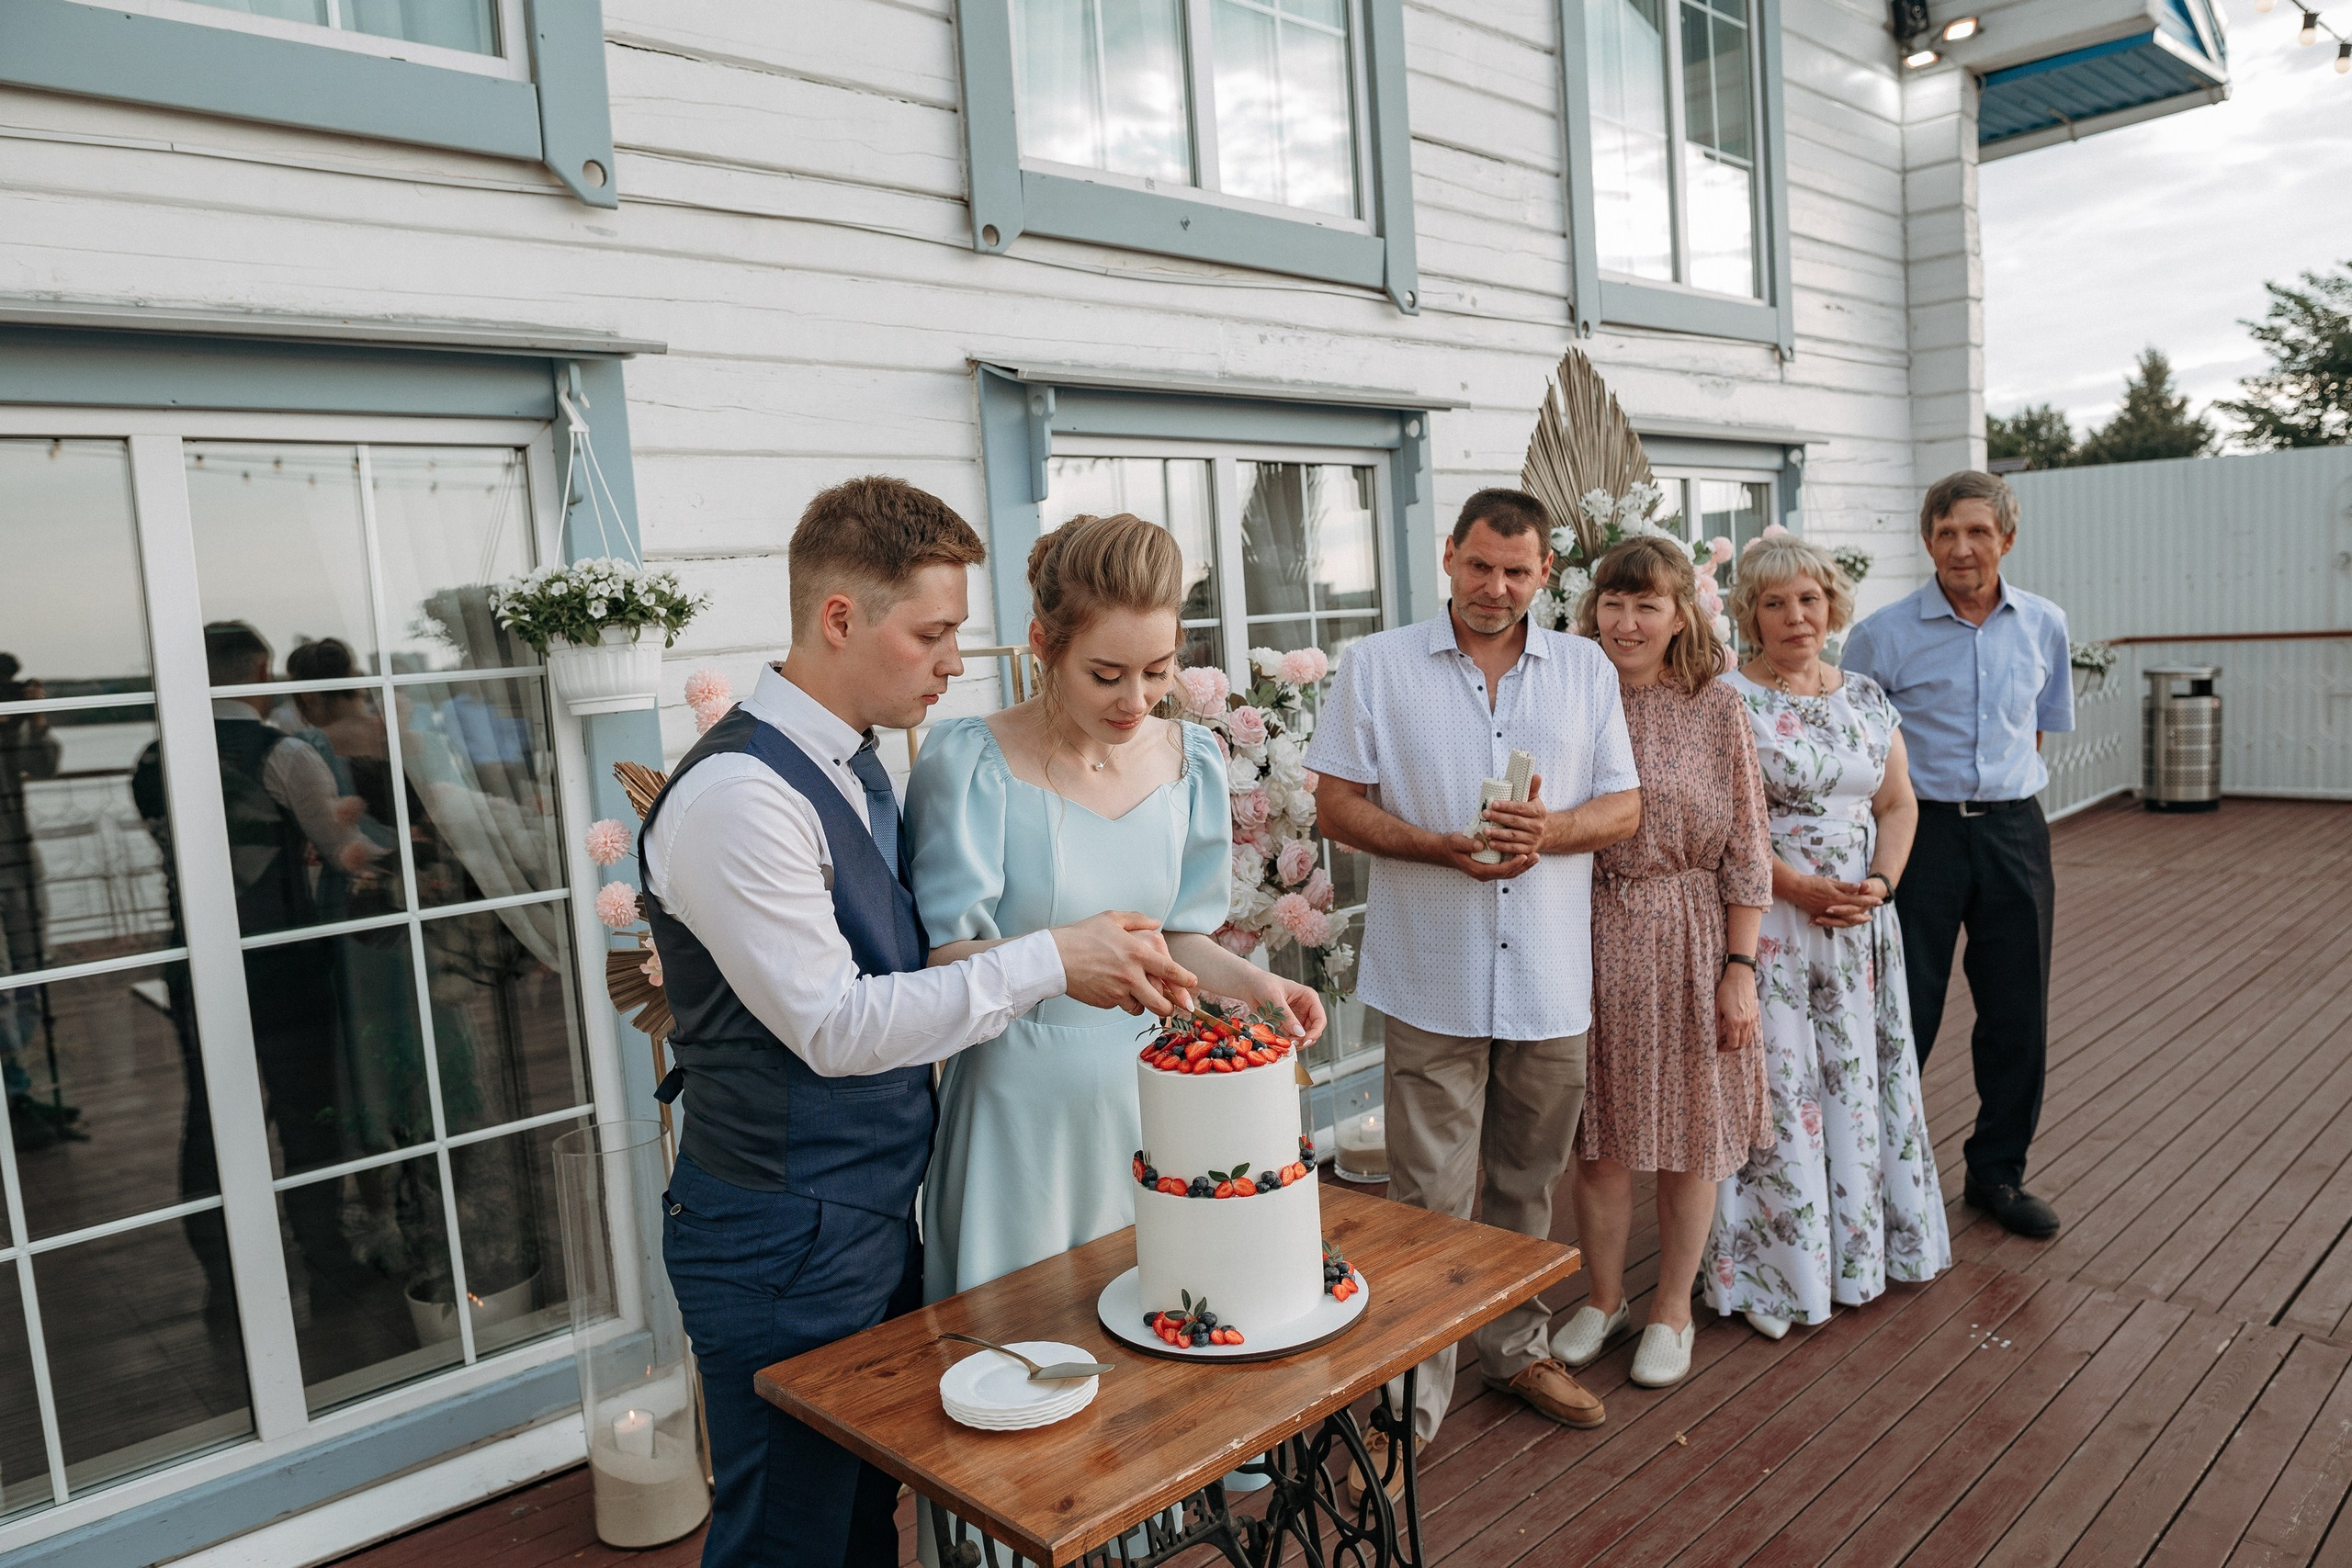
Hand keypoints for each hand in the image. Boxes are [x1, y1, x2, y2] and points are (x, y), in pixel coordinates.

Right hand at [1052, 912, 1199, 1016]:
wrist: (1055, 958)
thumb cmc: (1083, 935)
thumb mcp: (1111, 918)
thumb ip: (1138, 920)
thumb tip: (1156, 923)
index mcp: (1137, 953)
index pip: (1170, 971)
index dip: (1185, 980)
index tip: (1193, 984)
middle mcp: (1131, 976)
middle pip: (1160, 1002)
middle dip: (1169, 1007)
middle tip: (1170, 1006)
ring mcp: (1118, 992)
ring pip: (1141, 1008)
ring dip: (1144, 1005)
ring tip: (1140, 997)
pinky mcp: (1105, 1002)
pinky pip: (1120, 1006)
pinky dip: (1122, 1002)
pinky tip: (1113, 990)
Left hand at [1217, 973, 1326, 1042]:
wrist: (1249, 985)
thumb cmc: (1263, 984)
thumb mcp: (1275, 999)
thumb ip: (1287, 1016)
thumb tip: (1300, 1033)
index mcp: (1309, 997)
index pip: (1320, 1018)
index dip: (1315, 1031)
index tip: (1305, 1040)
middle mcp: (1306, 1007)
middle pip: (1315, 1029)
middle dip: (1307, 1039)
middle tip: (1293, 1044)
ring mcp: (1297, 1016)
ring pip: (1305, 1035)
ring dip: (1299, 1042)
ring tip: (1287, 1043)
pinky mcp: (1288, 1023)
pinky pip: (1294, 1036)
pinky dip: (1290, 1041)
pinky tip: (1282, 1041)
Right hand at [1437, 832, 1540, 881]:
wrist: (1446, 851)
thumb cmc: (1452, 846)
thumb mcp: (1457, 842)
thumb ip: (1468, 844)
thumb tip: (1481, 845)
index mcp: (1478, 870)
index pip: (1500, 870)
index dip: (1513, 864)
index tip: (1524, 856)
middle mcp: (1485, 874)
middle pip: (1509, 874)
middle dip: (1523, 866)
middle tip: (1536, 856)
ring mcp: (1489, 873)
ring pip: (1510, 873)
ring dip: (1523, 866)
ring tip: (1536, 857)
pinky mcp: (1491, 868)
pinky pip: (1507, 869)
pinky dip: (1518, 864)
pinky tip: (1526, 856)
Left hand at [1479, 773, 1546, 856]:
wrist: (1544, 833)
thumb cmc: (1532, 813)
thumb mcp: (1534, 800)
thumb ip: (1532, 788)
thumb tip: (1536, 775)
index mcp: (1537, 812)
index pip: (1520, 808)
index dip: (1506, 806)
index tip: (1493, 803)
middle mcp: (1537, 826)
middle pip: (1514, 822)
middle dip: (1498, 818)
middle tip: (1484, 814)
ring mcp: (1532, 839)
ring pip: (1513, 836)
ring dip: (1498, 834)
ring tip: (1485, 830)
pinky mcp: (1528, 850)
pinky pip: (1514, 849)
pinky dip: (1502, 847)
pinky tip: (1491, 843)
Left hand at [1716, 965, 1758, 1051]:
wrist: (1740, 977)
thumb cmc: (1726, 990)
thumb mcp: (1717, 1007)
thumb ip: (1717, 1024)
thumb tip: (1716, 1036)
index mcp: (1734, 1022)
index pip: (1732, 1044)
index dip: (1725, 1049)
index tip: (1718, 1047)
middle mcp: (1745, 1023)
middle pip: (1741, 1044)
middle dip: (1732, 1048)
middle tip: (1723, 1045)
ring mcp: (1752, 1019)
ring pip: (1748, 1039)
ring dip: (1739, 1042)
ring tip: (1729, 1039)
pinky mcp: (1755, 1015)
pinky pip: (1751, 1031)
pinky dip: (1745, 1035)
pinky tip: (1737, 1031)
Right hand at [1785, 874, 1878, 928]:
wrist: (1796, 889)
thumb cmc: (1813, 883)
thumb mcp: (1831, 881)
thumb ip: (1846, 886)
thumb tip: (1860, 887)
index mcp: (1839, 898)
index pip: (1858, 900)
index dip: (1870, 900)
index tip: (1879, 901)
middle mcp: (1835, 908)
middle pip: (1853, 914)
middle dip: (1863, 915)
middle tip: (1871, 917)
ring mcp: (1827, 913)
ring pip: (1844, 920)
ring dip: (1854, 921)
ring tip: (1861, 921)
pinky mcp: (1820, 915)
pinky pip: (1833, 922)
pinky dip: (1841, 923)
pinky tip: (1844, 923)